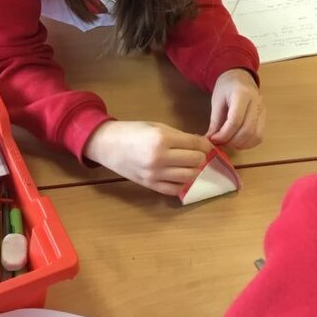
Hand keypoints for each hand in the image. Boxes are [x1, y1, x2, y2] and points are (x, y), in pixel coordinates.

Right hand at [84, 120, 212, 195]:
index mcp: (162, 139)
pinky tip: (178, 176)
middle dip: (200, 157)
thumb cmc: (133, 131)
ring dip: (193, 170)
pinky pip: (175, 189)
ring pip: (189, 177)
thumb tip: (201, 145)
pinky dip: (181, 183)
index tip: (207, 146)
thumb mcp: (157, 127)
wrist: (108, 145)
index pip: (196, 145)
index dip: (206, 145)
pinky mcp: (150, 185)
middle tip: (195, 154)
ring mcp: (155, 174)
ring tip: (187, 164)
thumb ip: (179, 136)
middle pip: (196, 161)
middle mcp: (160, 158)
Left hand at [207, 68, 264, 148]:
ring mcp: (263, 110)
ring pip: (256, 135)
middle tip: (220, 143)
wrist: (240, 77)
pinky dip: (249, 143)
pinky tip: (238, 141)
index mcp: (242, 94)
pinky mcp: (265, 117)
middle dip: (232, 141)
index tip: (214, 139)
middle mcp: (256, 102)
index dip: (224, 134)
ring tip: (228, 142)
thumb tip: (210, 140)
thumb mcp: (216, 101)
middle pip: (248, 129)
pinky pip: (260, 136)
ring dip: (241, 144)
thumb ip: (215, 121)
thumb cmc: (226, 88)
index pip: (236, 120)